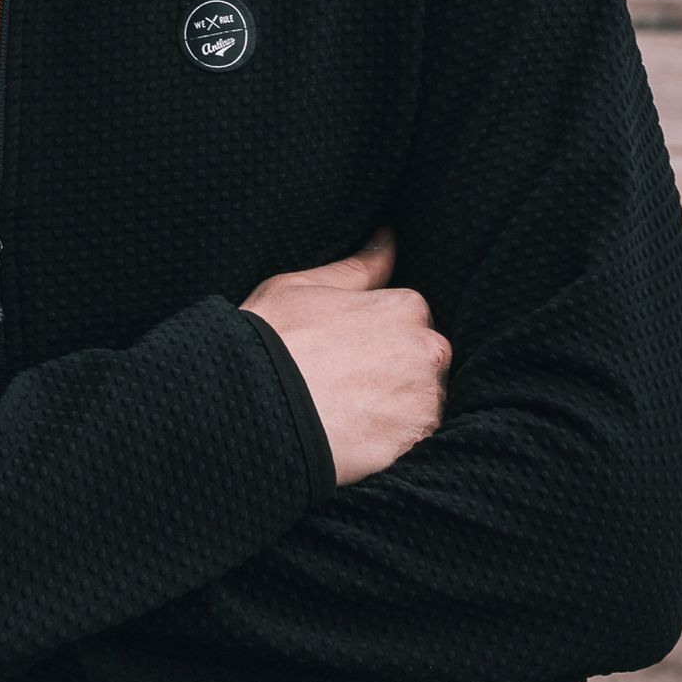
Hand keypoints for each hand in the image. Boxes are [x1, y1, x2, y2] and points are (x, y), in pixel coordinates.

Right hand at [241, 227, 449, 487]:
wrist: (254, 408)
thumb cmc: (271, 340)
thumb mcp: (302, 287)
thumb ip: (358, 267)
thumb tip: (389, 238)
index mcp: (404, 306)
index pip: (408, 319)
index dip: (374, 337)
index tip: (345, 352)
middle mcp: (427, 349)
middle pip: (423, 361)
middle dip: (394, 372)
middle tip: (345, 385)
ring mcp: (426, 399)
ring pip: (423, 403)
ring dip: (397, 409)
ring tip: (348, 414)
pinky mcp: (417, 443)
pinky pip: (417, 441)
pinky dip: (393, 441)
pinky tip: (357, 437)